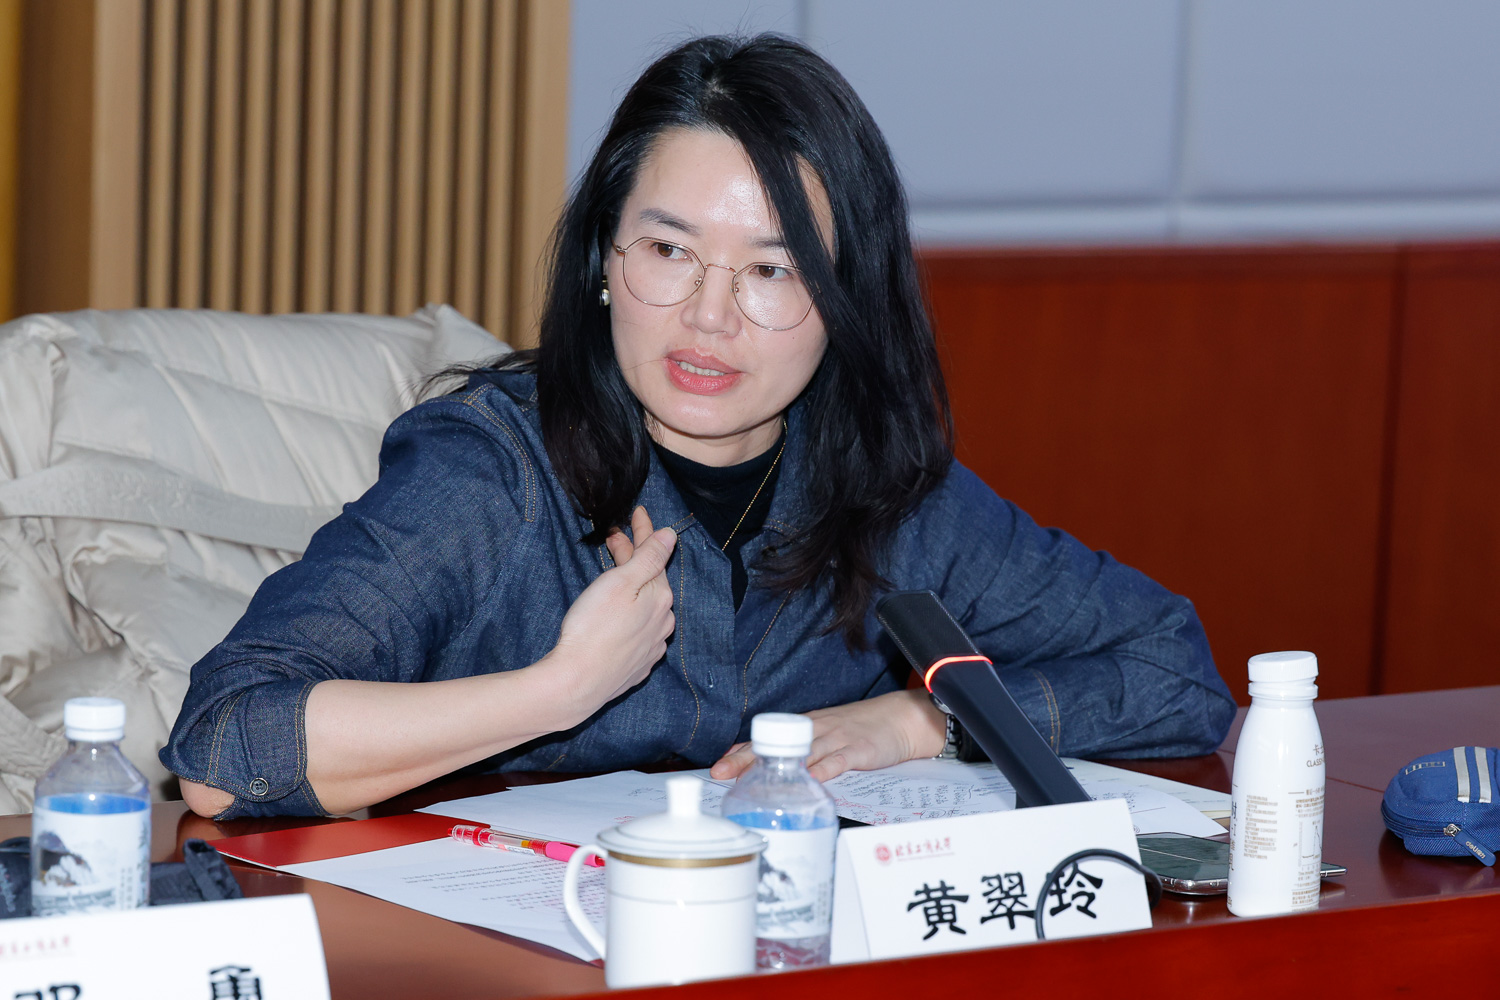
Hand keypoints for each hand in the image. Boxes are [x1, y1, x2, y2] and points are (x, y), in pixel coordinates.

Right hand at [539, 506, 676, 726]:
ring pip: (646, 606)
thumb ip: (648, 557)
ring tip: (615, 571)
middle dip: (634, 556)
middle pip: (650, 580)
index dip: (644, 531)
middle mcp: (662, 622)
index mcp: (660, 598)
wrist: (576, 683)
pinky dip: (630, 614)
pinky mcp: (636, 665)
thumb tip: (670, 536)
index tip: (638, 512)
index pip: (654, 556)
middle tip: (614, 537)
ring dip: (633, 586)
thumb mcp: (620, 582)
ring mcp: (651, 646)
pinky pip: (639, 630)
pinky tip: (618, 612)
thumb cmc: (592, 629)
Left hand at [709, 689, 947, 782]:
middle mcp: (817, 729)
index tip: (719, 765)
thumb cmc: (865, 729)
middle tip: (721, 774)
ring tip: (751, 783)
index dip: (743, 752)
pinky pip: (836, 762)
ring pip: (799, 753)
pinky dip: (821, 772)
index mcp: (808, 726)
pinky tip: (807, 782)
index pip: (769, 738)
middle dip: (746, 760)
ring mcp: (837, 738)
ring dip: (775, 767)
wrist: (903, 718)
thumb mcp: (831, 734)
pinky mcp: (858, 750)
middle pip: (776, 744)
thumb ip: (808, 750)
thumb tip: (781, 770)